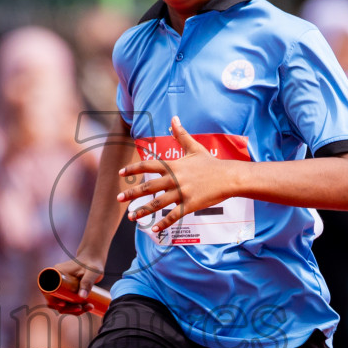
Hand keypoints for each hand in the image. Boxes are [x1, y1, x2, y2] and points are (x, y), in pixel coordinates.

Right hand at [46, 258, 102, 314]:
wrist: (95, 259)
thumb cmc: (93, 262)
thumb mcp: (92, 272)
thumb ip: (87, 282)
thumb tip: (81, 297)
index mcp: (57, 273)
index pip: (46, 289)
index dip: (51, 299)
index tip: (63, 304)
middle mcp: (56, 280)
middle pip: (54, 300)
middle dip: (67, 308)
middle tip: (81, 308)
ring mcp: (62, 287)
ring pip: (62, 304)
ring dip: (73, 310)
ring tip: (89, 307)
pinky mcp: (68, 292)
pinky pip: (68, 303)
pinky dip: (76, 308)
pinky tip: (88, 307)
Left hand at [117, 116, 237, 235]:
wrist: (229, 177)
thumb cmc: (211, 163)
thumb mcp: (194, 147)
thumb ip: (181, 134)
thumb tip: (174, 118)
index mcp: (174, 165)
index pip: (148, 166)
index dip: (133, 169)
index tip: (120, 173)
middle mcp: (175, 179)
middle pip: (148, 187)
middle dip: (132, 193)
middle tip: (118, 199)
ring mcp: (182, 193)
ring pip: (158, 203)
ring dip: (142, 210)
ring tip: (131, 217)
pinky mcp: (190, 205)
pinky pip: (174, 216)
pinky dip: (163, 223)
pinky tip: (153, 229)